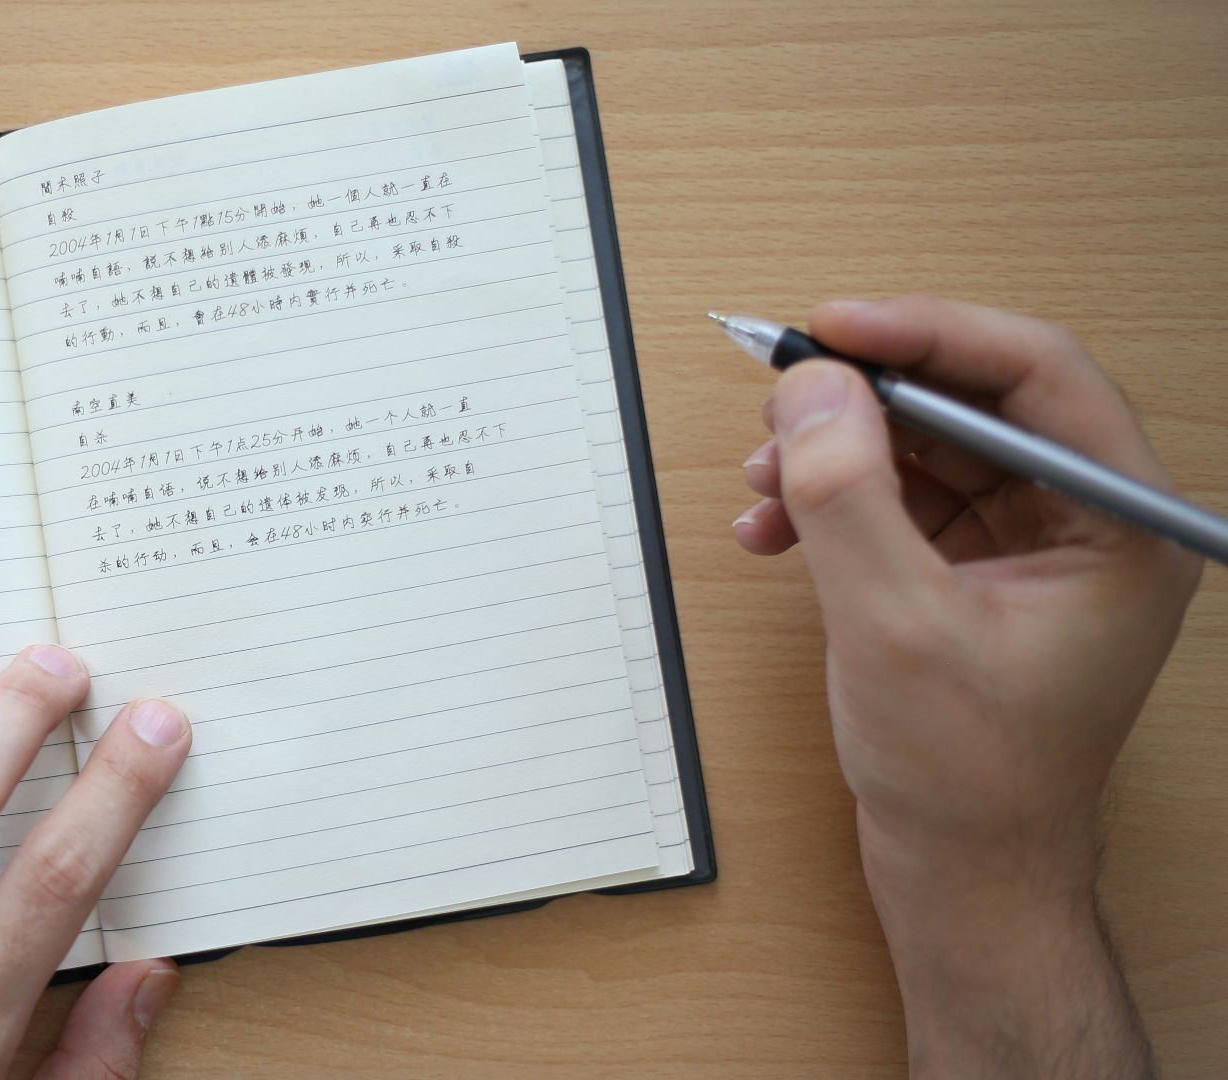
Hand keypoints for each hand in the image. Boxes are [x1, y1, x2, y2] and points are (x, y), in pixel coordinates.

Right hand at [732, 296, 1199, 1075]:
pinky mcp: (978, 571)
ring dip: (837, 451)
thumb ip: (847, 494)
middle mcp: (1089, 522)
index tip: (834, 327)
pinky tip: (773, 527)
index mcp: (1123, 525)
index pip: (1037, 374)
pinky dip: (834, 500)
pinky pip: (902, 497)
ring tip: (762, 479)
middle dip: (867, 396)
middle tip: (781, 391)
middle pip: (976, 400)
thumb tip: (809, 386)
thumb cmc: (966, 775)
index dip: (929, 334)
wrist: (964, 874)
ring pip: (929, 445)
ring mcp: (1033, 546)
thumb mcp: (892, 625)